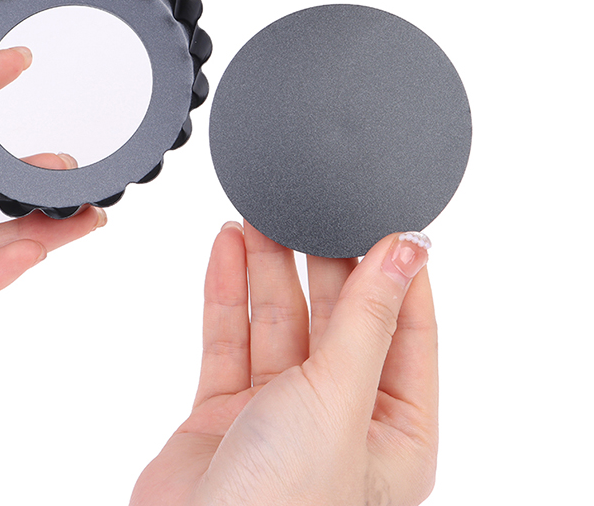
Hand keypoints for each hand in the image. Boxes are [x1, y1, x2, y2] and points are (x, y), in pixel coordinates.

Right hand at [131, 222, 437, 505]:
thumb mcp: (339, 399)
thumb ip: (367, 318)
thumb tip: (408, 250)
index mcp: (394, 431)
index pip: (407, 330)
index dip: (396, 272)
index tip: (381, 216)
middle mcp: (340, 420)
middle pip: (336, 317)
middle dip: (319, 260)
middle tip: (307, 204)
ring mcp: (279, 413)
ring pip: (279, 321)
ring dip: (268, 267)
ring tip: (257, 214)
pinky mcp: (226, 410)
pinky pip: (231, 337)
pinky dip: (228, 291)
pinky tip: (226, 247)